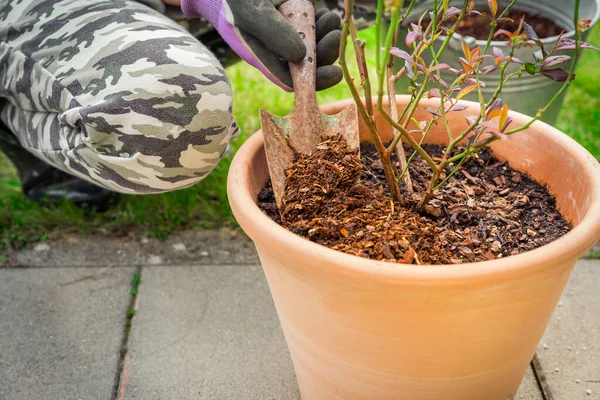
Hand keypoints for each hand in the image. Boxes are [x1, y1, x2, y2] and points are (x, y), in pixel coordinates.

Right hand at [181, 0, 342, 90]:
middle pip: (306, 64)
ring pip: (312, 46)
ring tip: (331, 18)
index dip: (314, 80)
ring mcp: (283, 34)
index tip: (333, 72)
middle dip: (324, 53)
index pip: (292, 80)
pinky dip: (321, 23)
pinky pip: (310, 28)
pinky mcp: (290, 18)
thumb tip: (300, 55)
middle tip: (334, 34)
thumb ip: (272, 32)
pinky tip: (324, 13)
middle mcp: (275, 50)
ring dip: (326, 36)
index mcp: (262, 57)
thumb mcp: (248, 13)